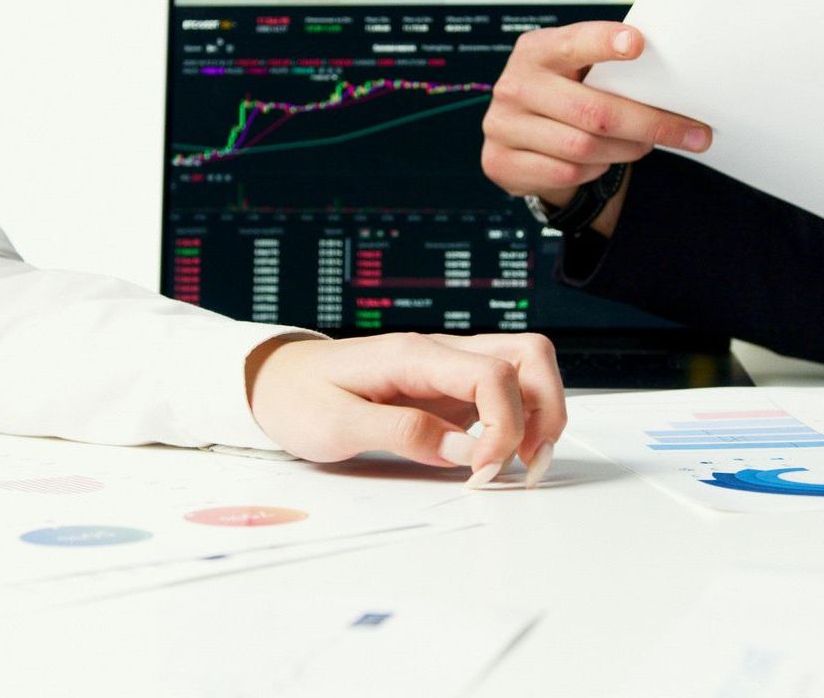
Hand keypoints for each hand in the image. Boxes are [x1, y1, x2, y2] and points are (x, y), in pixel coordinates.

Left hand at [245, 332, 566, 486]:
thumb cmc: (300, 398)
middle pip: (529, 355)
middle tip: (527, 464)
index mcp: (414, 354)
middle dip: (546, 410)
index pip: (492, 374)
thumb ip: (401, 434)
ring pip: (525, 368)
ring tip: (523, 462)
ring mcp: (450, 367)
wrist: (276, 380)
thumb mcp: (335, 425)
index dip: (504, 426)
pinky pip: (506, 390)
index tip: (484, 471)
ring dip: (541, 413)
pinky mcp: (451, 386)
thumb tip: (464, 452)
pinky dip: (520, 420)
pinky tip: (502, 455)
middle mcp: (441, 352)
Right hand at [480, 21, 711, 235]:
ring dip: (626, 150)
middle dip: (651, 124)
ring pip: (585, 148)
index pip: (574, 43)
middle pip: (595, 111)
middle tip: (693, 133)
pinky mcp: (502, 162)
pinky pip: (567, 173)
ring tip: (645, 144)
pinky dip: (596, 169)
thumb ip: (608, 67)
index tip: (637, 43)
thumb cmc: (562, 92)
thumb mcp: (576, 69)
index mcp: (537, 50)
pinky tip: (604, 160)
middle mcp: (515, 85)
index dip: (604, 43)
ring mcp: (503, 126)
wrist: (517, 132)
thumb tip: (673, 78)